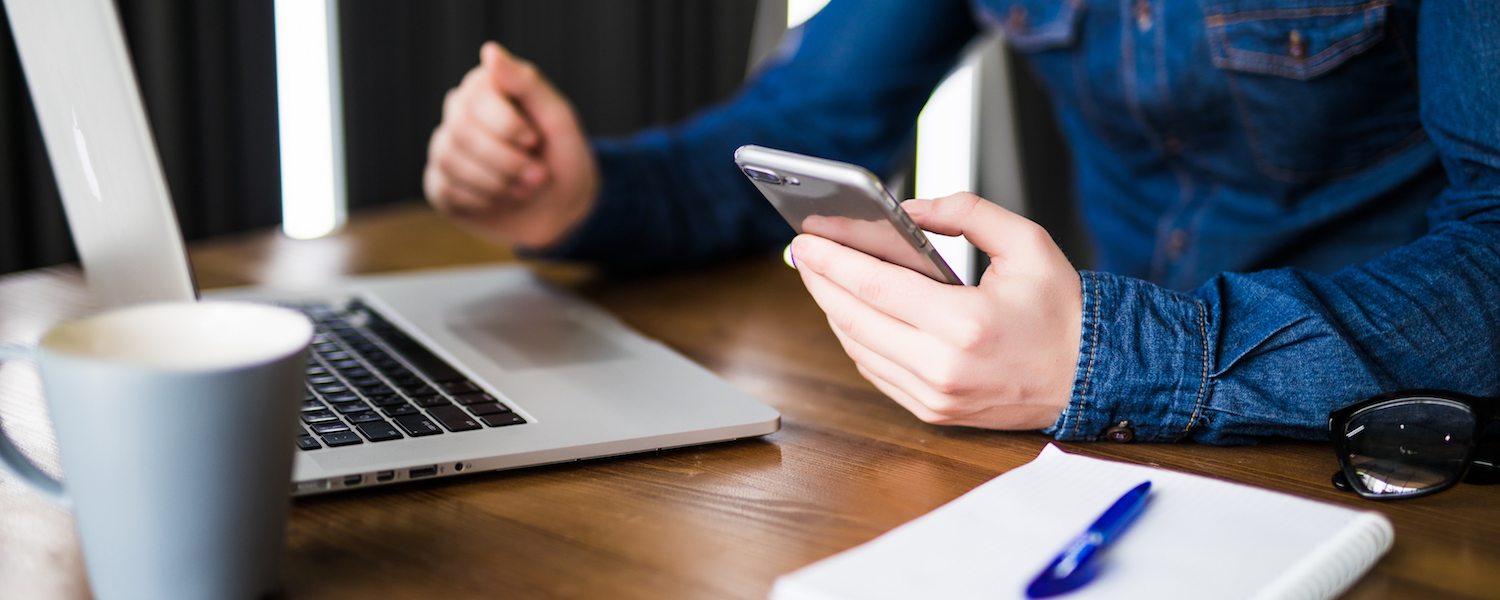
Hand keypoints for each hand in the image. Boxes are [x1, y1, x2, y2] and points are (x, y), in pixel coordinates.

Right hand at [424, 42, 597, 248]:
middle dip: (506, 161)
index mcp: (486, 88)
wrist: (562, 206)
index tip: (534, 140)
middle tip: (538, 175)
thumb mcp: (557, 118)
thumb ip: (526, 83)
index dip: (506, 124)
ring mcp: (446, 148)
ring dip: (497, 183)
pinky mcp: (439, 183)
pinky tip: (503, 199)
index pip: (476, 98)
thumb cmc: (561, 155)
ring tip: (525, 188)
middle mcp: (459, 113)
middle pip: (461, 131)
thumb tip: (489, 51)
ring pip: (450, 160)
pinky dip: (482, 201)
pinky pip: (445, 190)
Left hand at [790, 193, 1082, 429]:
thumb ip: (965, 213)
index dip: (832, 260)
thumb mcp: (1027, 242)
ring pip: (858, 347)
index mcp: (966, 324)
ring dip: (833, 309)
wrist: (1089, 375)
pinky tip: (851, 311)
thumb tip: (908, 210)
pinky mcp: (931, 411)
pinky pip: (875, 371)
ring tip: (822, 276)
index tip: (805, 239)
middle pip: (854, 318)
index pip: (875, 287)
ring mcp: (934, 395)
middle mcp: (943, 366)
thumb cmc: (1060, 311)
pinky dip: (856, 338)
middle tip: (802, 252)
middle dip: (820, 281)